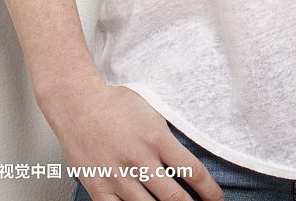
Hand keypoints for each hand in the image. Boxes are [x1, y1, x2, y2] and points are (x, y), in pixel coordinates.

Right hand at [43, 77, 223, 200]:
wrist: (78, 104)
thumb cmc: (115, 104)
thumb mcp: (153, 112)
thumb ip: (169, 138)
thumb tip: (187, 162)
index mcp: (157, 138)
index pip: (193, 171)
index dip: (209, 191)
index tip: (217, 200)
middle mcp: (140, 160)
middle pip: (174, 198)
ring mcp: (118, 177)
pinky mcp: (99, 188)